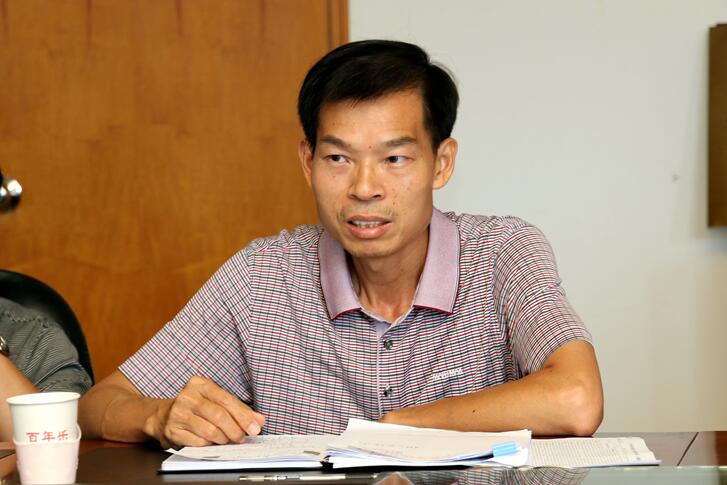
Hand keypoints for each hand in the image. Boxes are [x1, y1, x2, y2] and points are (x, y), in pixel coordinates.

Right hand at [145, 375, 264, 447]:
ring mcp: (178, 413)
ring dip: (223, 439)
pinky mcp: (172, 430)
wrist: (163, 416)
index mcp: (200, 384)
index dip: (243, 415)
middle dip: (235, 429)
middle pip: (219, 415)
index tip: (255, 427)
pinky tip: (213, 443)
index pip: (226, 399)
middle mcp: (187, 396)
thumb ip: (237, 409)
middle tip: (242, 437)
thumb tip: (259, 420)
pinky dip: (210, 445)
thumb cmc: (196, 408)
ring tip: (228, 440)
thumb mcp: (215, 401)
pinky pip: (198, 442)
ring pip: (209, 430)